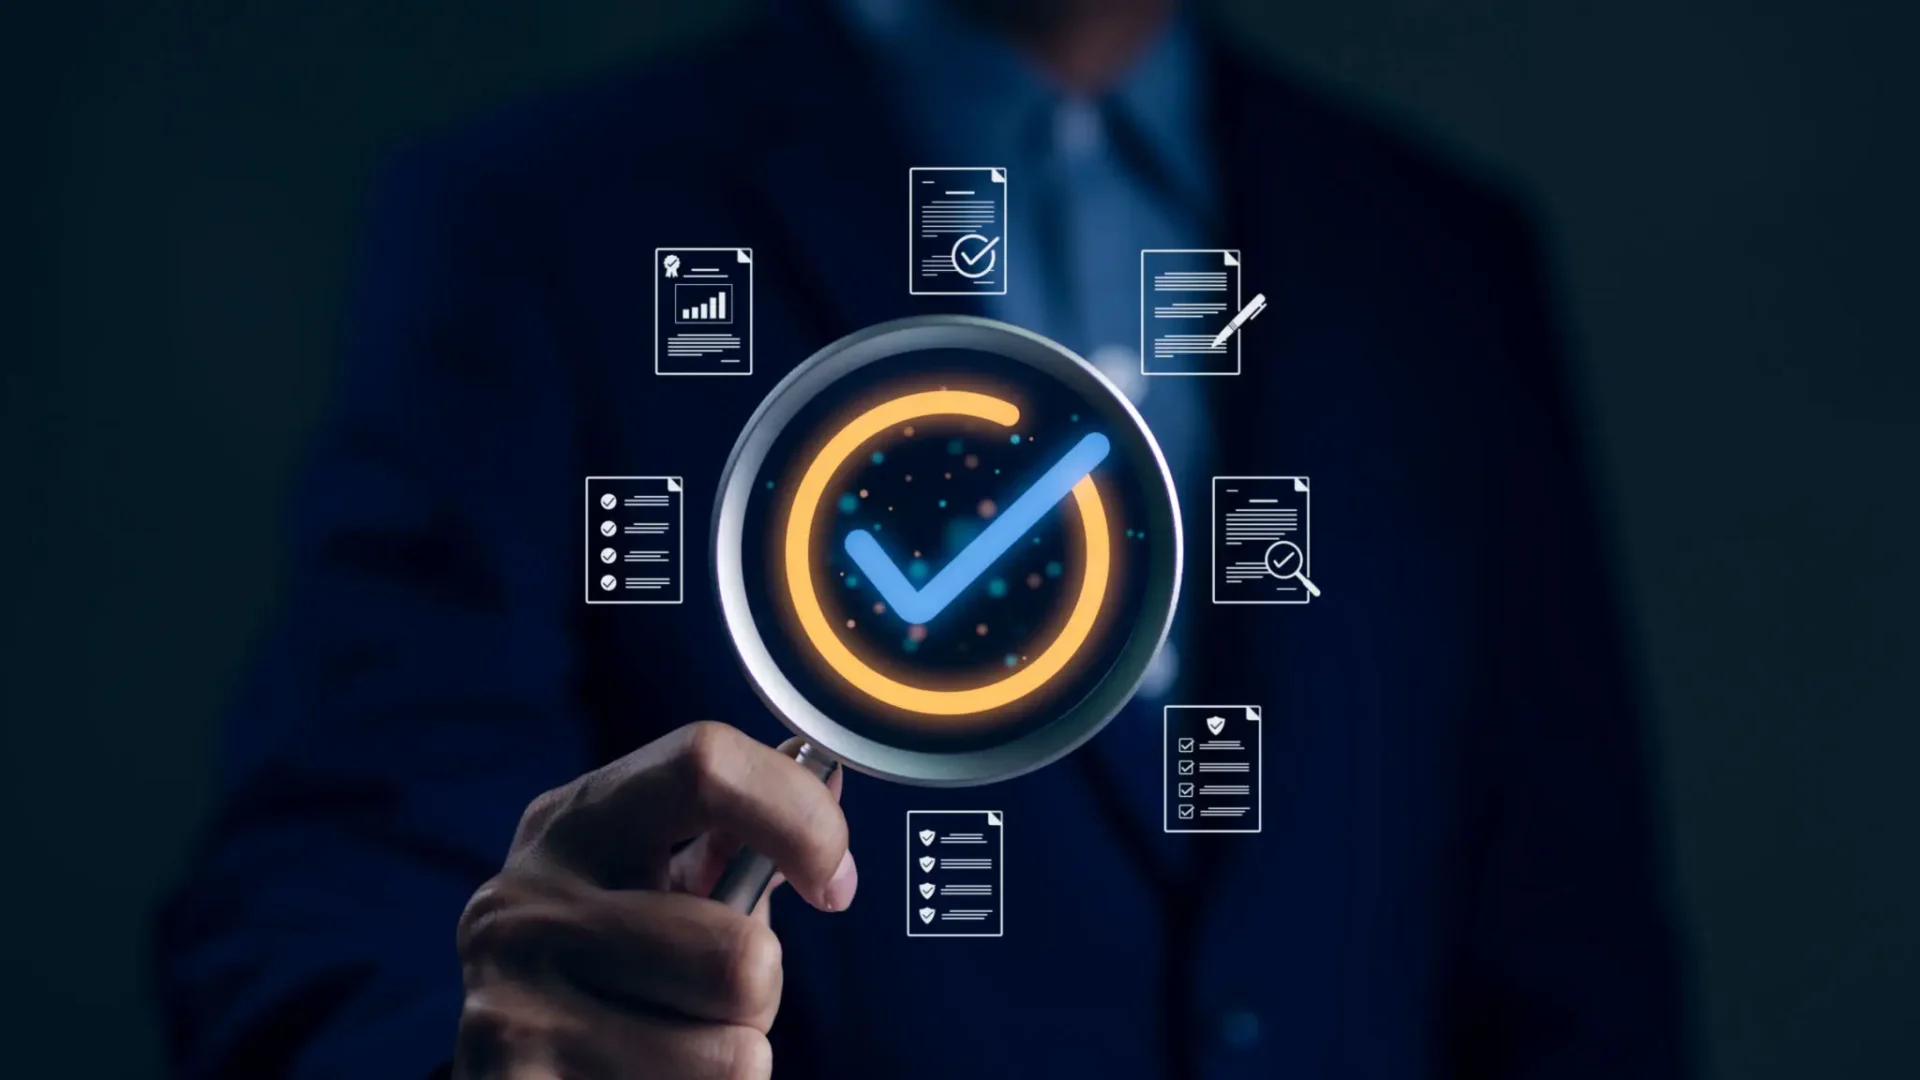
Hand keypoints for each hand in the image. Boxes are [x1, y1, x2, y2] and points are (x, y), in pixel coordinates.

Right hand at [453, 722, 855, 1078]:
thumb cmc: (607, 971)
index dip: (801, 820)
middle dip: (761, 993)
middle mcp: (525, 905)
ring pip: (735, 1054)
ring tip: (671, 1050)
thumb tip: (829, 776)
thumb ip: (736, 834)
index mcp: (570, 826)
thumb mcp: (653, 885)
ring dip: (730, 1062)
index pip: (705, 767)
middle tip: (716, 1002)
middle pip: (743, 955)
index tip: (834, 882)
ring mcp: (512, 1008)